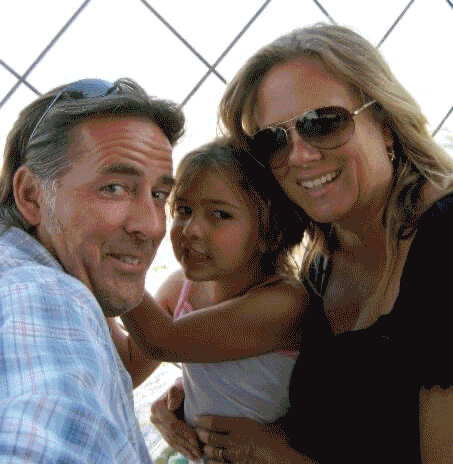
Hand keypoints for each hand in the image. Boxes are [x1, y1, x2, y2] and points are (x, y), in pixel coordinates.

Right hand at [150, 377, 201, 459]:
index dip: (185, 434)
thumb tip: (171, 406)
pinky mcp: (163, 430)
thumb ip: (176, 392)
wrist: (181, 387)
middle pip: (172, 435)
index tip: (197, 442)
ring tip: (196, 457)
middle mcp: (154, 417)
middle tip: (199, 454)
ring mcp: (158, 425)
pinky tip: (190, 454)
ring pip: (172, 441)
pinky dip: (182, 449)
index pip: (173, 425)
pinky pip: (172, 441)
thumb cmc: (183, 385)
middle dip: (187, 445)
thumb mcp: (180, 385)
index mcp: (157, 407)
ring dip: (185, 450)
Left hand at [194, 416, 315, 463]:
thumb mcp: (275, 423)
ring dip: (206, 450)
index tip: (195, 418)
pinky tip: (209, 462)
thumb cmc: (279, 440)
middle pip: (211, 438)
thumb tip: (280, 409)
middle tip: (195, 433)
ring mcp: (233, 456)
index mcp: (240, 426)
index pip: (216, 422)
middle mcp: (233, 440)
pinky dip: (213, 463)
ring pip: (213, 453)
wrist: (280, 459)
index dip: (204, 420)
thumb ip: (271, 417)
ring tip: (201, 448)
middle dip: (201, 435)